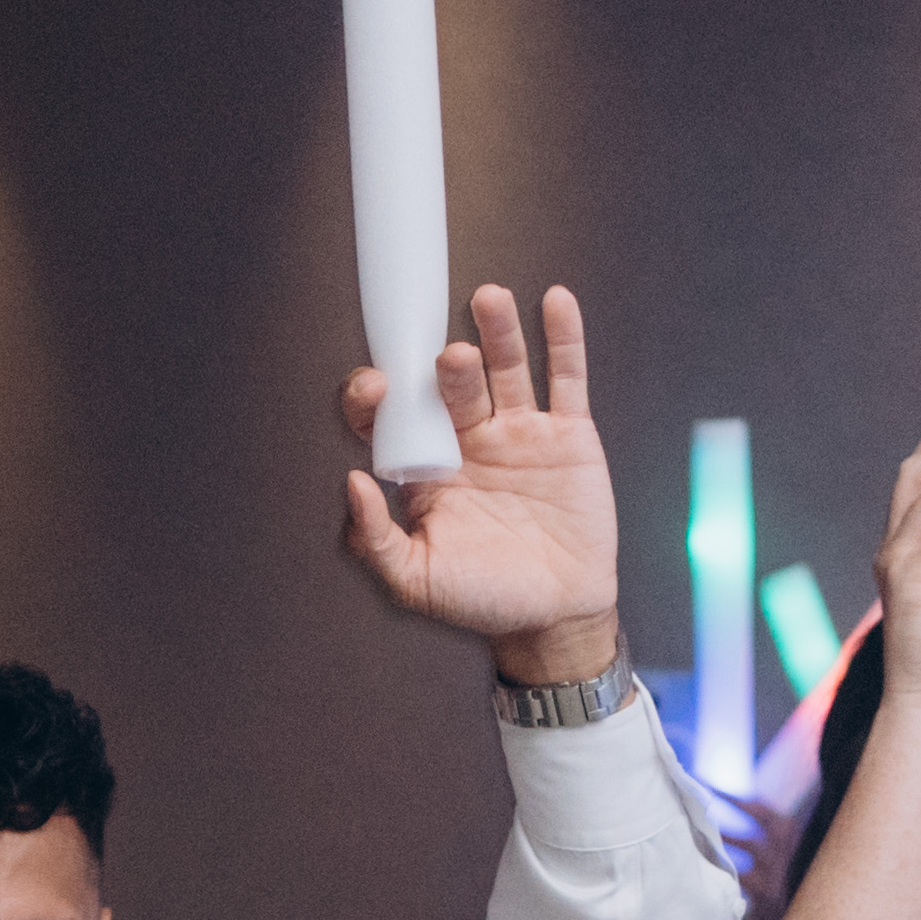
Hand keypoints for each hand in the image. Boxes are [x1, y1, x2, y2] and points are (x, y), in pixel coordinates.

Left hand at [335, 283, 625, 681]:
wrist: (555, 617)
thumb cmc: (482, 600)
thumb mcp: (414, 581)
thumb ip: (373, 539)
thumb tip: (351, 483)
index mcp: (424, 465)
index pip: (391, 414)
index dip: (377, 396)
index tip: (376, 388)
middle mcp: (467, 438)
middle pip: (451, 382)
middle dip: (446, 364)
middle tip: (447, 358)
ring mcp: (519, 431)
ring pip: (506, 367)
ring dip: (496, 331)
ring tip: (488, 301)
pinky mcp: (568, 434)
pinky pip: (565, 378)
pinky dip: (562, 338)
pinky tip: (555, 303)